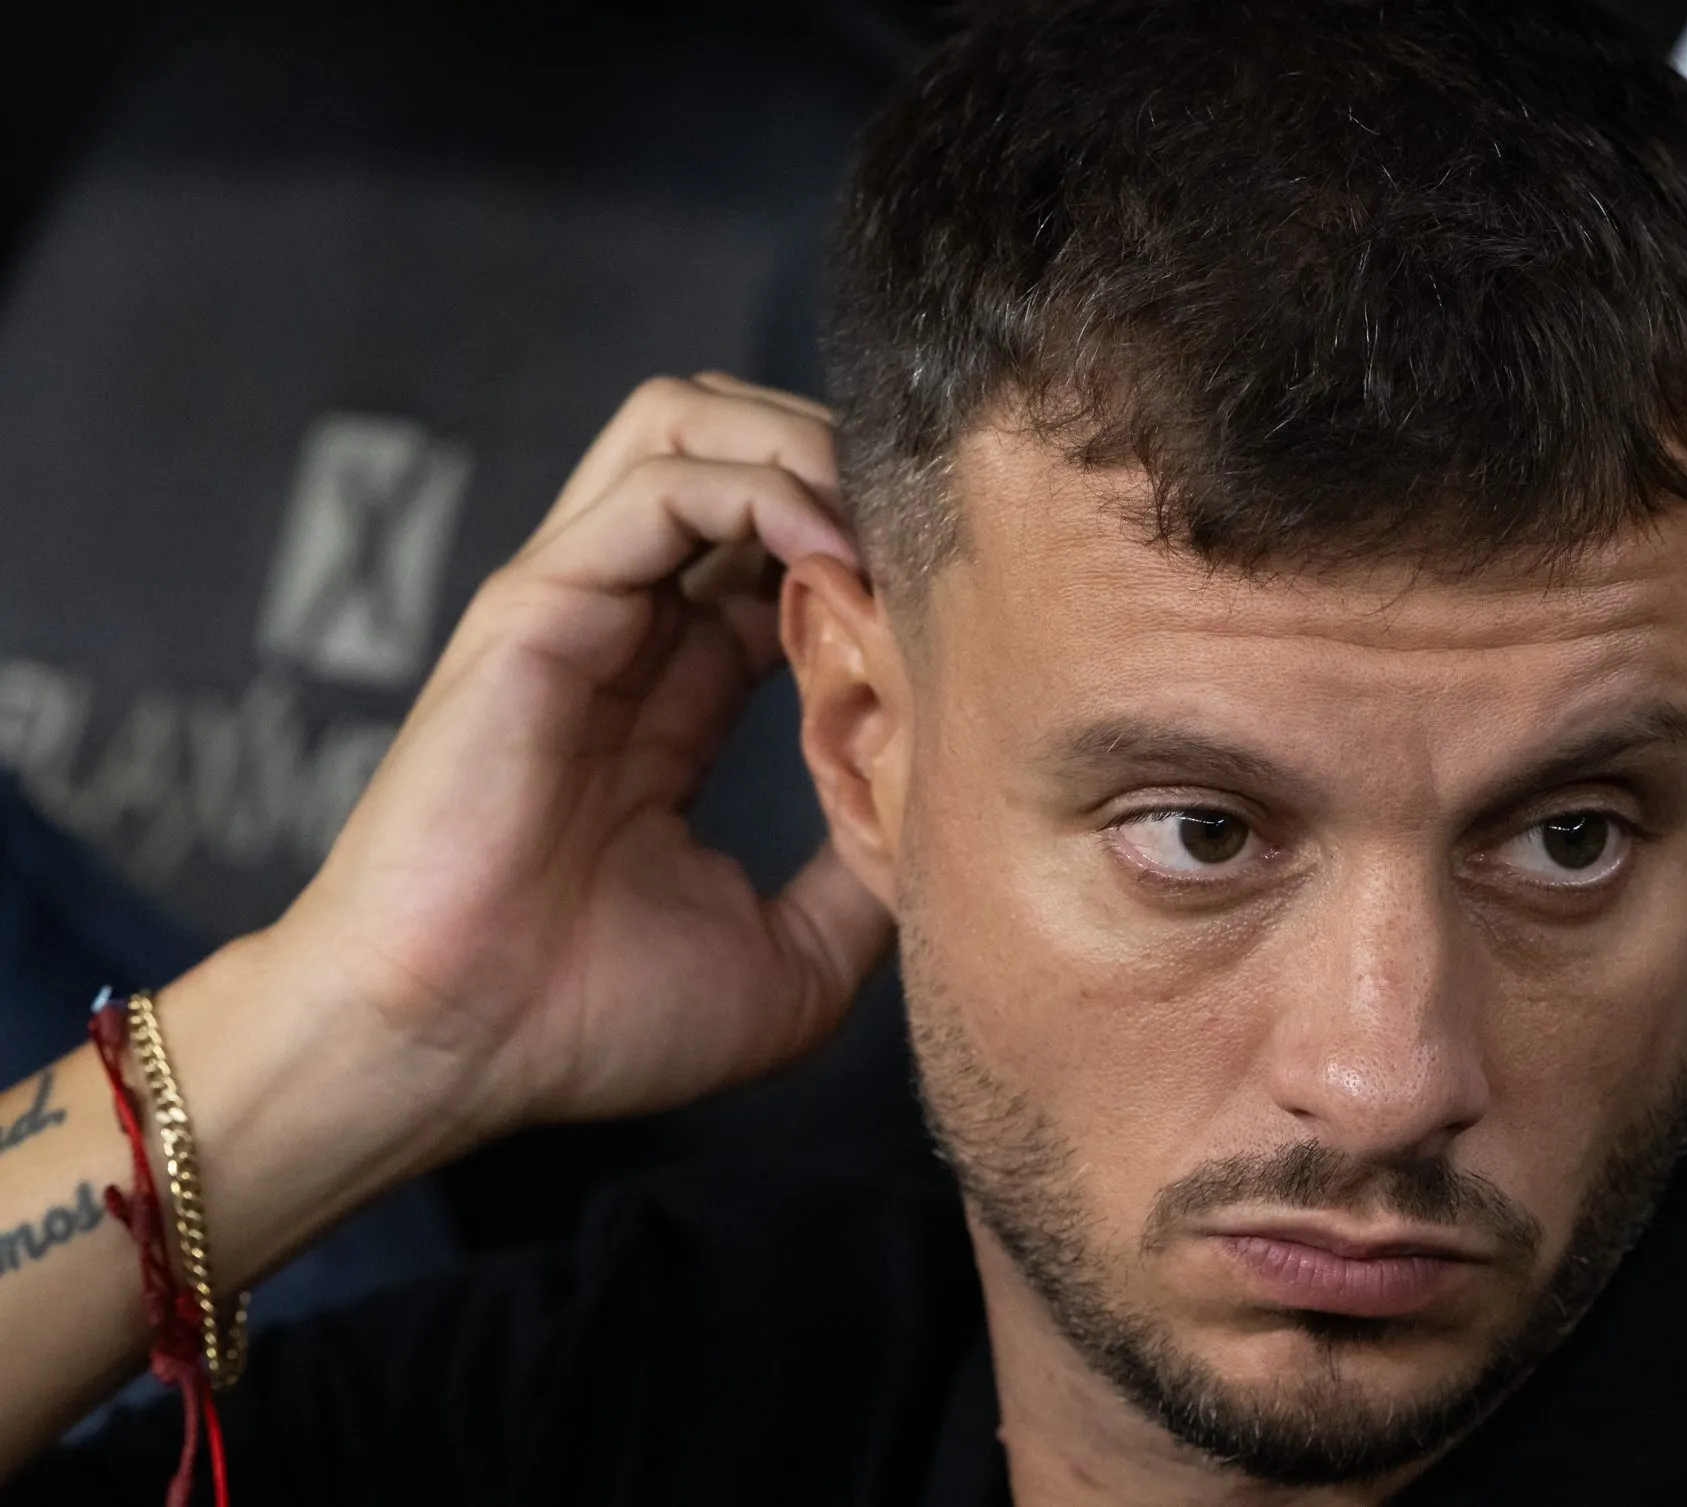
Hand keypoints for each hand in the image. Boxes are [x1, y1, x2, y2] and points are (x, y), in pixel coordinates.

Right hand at [266, 373, 895, 1135]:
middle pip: (739, 448)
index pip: (790, 552)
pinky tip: (831, 559)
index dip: (881, 552)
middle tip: (929, 538)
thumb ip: (865, 876)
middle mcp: (630, 629)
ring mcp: (581, 604)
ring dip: (804, 443)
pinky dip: (761, 488)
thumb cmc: (589, 1023)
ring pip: (689, 419)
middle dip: (844, 458)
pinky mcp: (538, 603)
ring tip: (878, 529)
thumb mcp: (790, 960)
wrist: (450, 1053)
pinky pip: (658, 481)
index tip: (964, 613)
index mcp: (680, 694)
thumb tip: (952, 829)